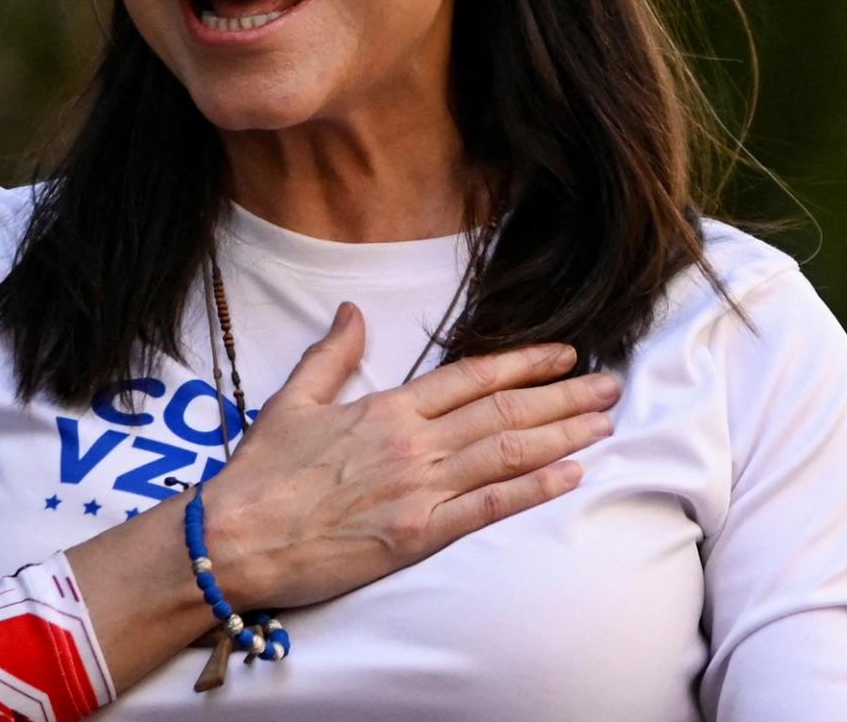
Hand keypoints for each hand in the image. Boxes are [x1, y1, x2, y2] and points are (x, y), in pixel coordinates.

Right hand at [199, 300, 620, 610]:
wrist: (235, 536)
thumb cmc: (261, 473)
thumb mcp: (293, 399)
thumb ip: (332, 354)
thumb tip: (351, 310)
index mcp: (388, 408)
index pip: (472, 377)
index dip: (524, 364)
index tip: (564, 354)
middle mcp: (413, 442)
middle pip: (504, 411)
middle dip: (564, 397)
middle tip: (611, 384)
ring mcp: (419, 489)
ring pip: (507, 454)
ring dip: (563, 436)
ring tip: (605, 421)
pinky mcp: (418, 536)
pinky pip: (489, 509)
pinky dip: (534, 489)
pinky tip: (571, 475)